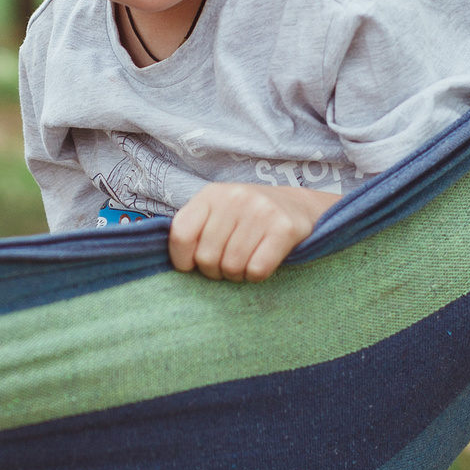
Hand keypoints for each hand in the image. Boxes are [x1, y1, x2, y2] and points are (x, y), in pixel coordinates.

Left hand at [167, 183, 337, 282]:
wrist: (301, 208)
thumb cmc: (250, 218)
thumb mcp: (219, 212)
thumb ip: (195, 230)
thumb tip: (167, 265)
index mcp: (211, 194)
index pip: (180, 234)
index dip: (183, 260)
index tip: (193, 267)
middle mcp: (234, 198)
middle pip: (207, 257)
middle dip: (216, 271)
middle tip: (228, 265)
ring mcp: (260, 211)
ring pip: (232, 267)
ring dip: (237, 275)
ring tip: (245, 264)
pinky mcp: (284, 228)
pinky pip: (256, 270)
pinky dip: (257, 276)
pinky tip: (263, 263)